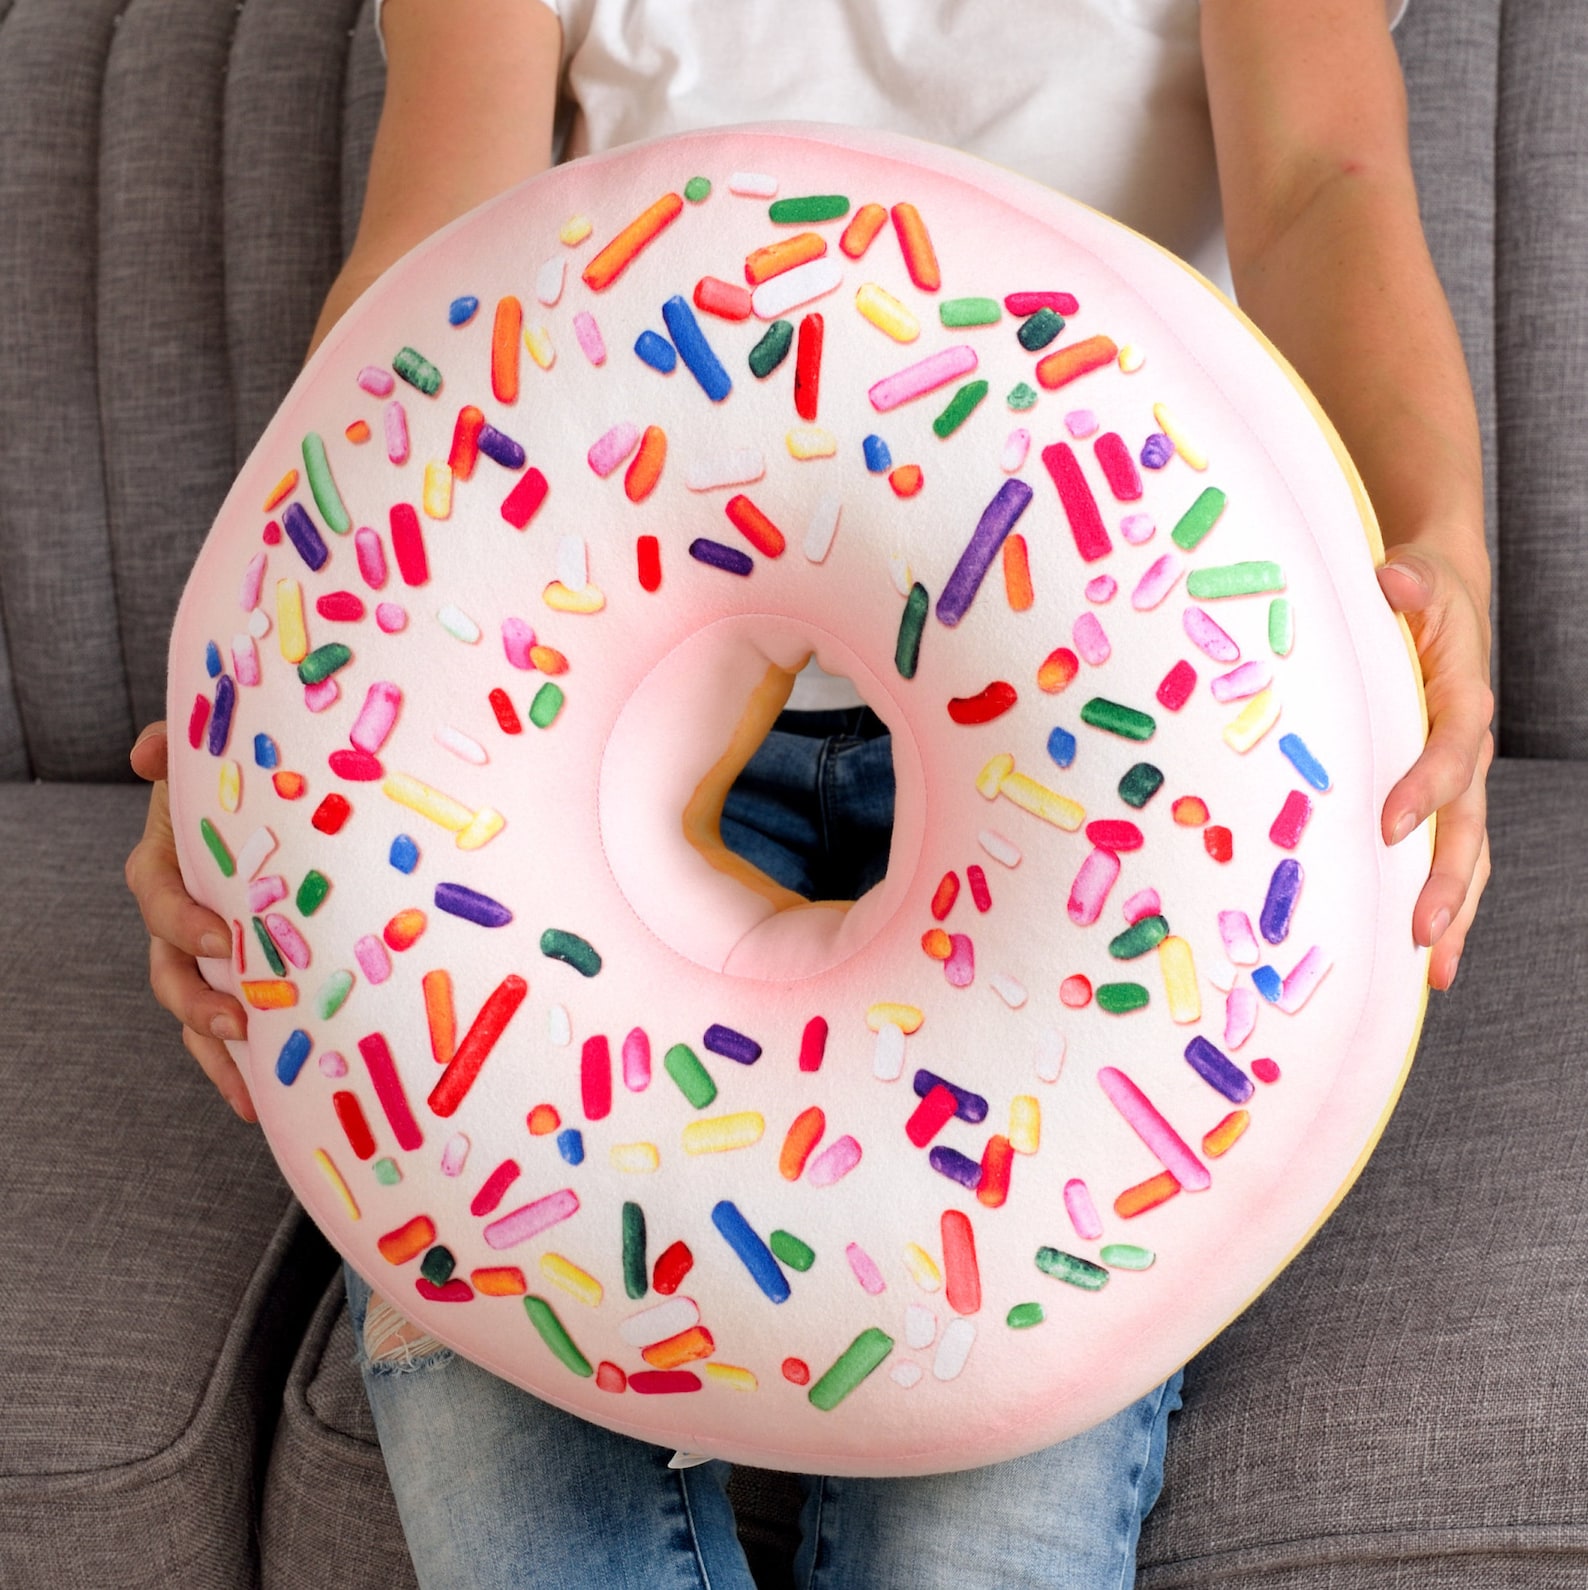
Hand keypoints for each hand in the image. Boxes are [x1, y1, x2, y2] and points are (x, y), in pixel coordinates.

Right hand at [125, 723, 256, 1121]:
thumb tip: (147, 750)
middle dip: (198, 1001)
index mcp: (168, 864)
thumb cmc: (241, 781)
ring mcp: (207, 957)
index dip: (181, 918)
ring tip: (250, 1088)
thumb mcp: (211, 759)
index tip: (221, 936)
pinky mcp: (240, 981)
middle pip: (169, 970)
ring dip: (218, 1052)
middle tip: (240, 1022)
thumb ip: (180, 747)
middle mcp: (180, 918)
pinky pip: (231, 1032)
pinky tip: (267, 1104)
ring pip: (197, 1011)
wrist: (271, 805)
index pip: (157, 895)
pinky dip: (243, 1068)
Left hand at [1376, 543, 1493, 990]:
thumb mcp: (1416, 578)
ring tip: (1433, 968)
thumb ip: (1408, 585)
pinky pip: (1455, 854)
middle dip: (1447, 881)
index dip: (1425, 789)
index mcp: (1462, 699)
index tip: (1388, 825)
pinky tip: (1426, 953)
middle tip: (1420, 930)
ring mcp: (1464, 778)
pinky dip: (1447, 902)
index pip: (1450, 753)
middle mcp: (1470, 747)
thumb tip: (1393, 578)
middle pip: (1468, 825)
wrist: (1442, 596)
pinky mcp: (1448, 793)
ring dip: (1454, 911)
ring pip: (1469, 853)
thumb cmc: (1417, 593)